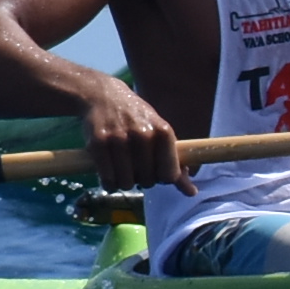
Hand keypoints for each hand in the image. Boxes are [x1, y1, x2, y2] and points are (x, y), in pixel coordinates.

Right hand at [71, 77, 188, 191]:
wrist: (103, 96)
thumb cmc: (137, 118)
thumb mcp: (160, 133)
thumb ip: (176, 163)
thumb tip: (192, 193)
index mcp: (163, 131)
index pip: (169, 175)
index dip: (161, 177)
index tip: (155, 169)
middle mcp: (143, 134)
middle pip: (148, 181)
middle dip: (142, 179)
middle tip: (135, 165)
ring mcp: (119, 139)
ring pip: (126, 183)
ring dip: (124, 181)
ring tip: (122, 167)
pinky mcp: (98, 144)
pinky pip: (107, 180)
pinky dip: (108, 182)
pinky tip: (109, 170)